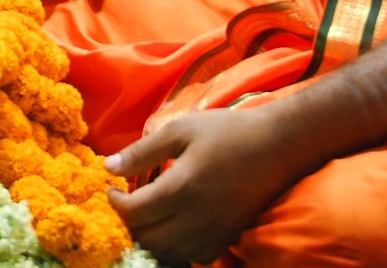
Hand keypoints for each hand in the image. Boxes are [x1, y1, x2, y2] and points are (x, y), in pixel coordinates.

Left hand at [106, 107, 305, 264]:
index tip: (113, 189)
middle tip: (128, 201)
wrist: (278, 147)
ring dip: (151, 237)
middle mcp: (197, 218)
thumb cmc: (227, 132)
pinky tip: (174, 226)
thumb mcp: (180, 130)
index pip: (134, 212)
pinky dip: (176, 248)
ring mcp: (214, 232)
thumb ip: (142, 152)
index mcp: (182, 188)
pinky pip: (193, 257)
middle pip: (148, 237)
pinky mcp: (227, 238)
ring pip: (168, 251)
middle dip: (130, 221)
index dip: (116, 203)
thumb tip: (108, 167)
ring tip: (148, 213)